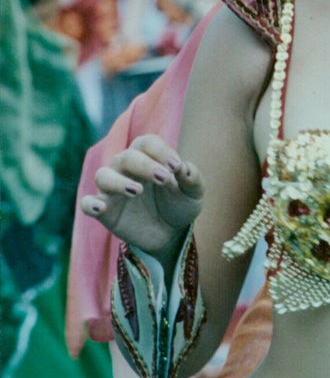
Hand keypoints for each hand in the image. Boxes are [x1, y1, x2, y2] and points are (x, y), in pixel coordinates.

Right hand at [81, 133, 203, 254]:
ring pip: (103, 175)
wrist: (171, 234)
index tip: (176, 167)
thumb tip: (184, 168)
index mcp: (148, 158)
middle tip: (164, 178)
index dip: (161, 151)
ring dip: (118, 181)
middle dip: (145, 165)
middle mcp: (126, 169)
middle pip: (126, 157)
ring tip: (137, 191)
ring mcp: (113, 190)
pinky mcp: (105, 211)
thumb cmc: (180, 205)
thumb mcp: (194, 194)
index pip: (147, 143)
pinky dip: (90, 204)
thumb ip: (193, 178)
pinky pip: (87, 203)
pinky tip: (101, 208)